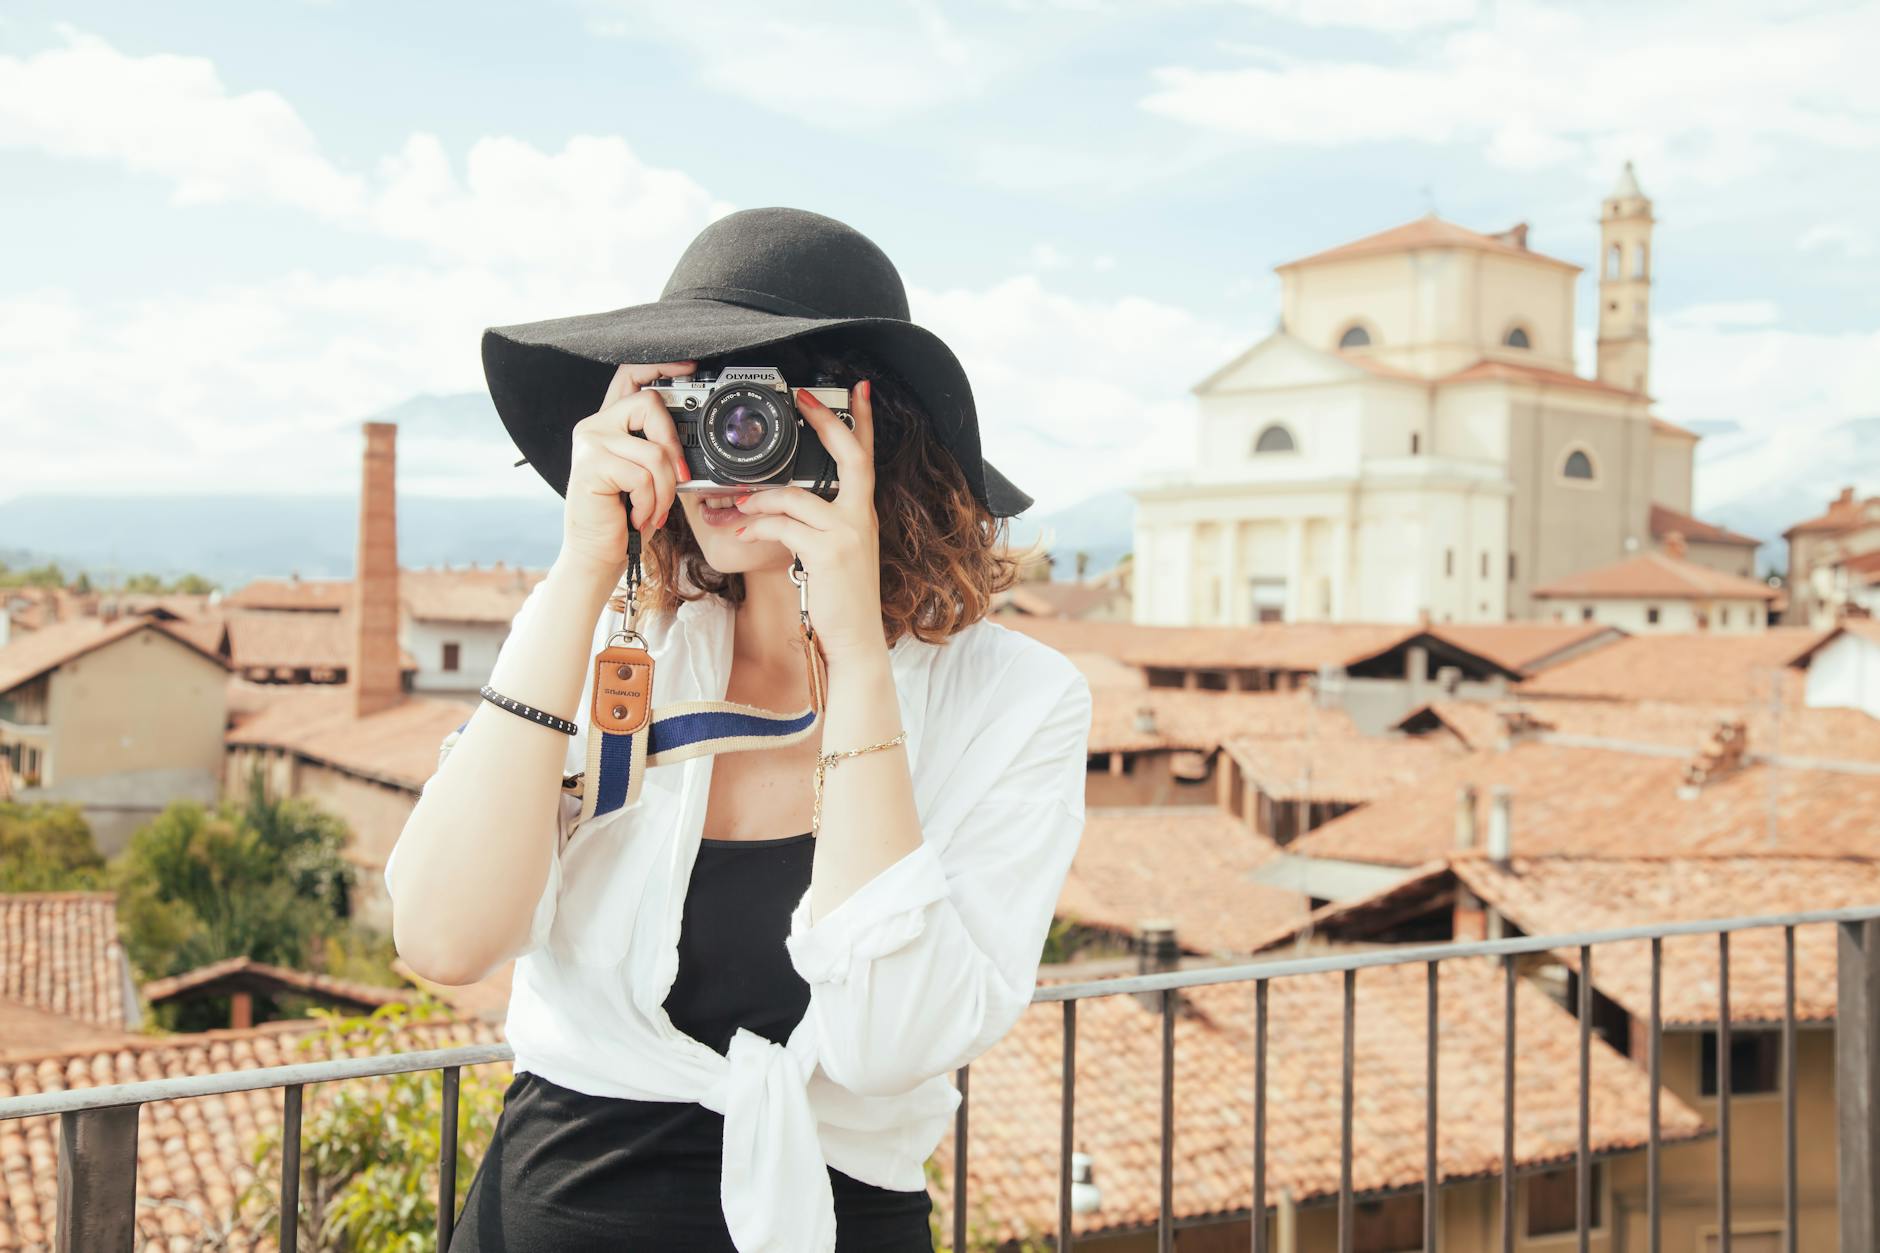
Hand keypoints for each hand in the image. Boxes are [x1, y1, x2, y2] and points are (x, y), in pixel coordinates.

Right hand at [559, 361, 695, 579]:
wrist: (597, 553)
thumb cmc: (624, 517)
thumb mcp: (647, 476)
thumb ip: (659, 449)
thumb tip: (691, 442)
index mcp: (610, 424)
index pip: (630, 376)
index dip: (661, 366)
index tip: (689, 367)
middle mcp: (595, 425)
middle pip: (649, 404)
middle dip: (673, 445)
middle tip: (676, 478)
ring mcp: (590, 443)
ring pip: (653, 451)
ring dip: (664, 490)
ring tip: (654, 510)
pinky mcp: (591, 465)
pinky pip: (642, 476)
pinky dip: (650, 503)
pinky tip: (637, 516)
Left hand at [731, 379, 884, 663]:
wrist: (856, 642)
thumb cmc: (842, 601)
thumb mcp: (838, 555)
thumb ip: (821, 524)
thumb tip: (782, 503)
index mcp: (863, 514)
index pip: (867, 457)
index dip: (863, 421)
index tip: (858, 390)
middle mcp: (861, 518)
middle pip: (850, 456)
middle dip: (826, 422)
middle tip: (804, 398)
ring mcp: (847, 533)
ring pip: (796, 496)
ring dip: (760, 497)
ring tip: (738, 504)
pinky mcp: (827, 552)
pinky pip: (783, 526)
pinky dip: (757, 525)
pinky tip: (741, 530)